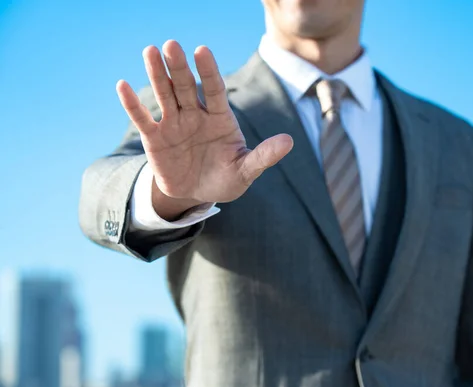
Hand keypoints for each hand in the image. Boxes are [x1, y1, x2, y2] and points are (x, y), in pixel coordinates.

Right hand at [117, 40, 292, 217]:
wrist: (197, 194)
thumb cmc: (225, 179)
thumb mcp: (245, 170)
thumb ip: (263, 156)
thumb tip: (289, 141)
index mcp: (220, 118)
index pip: (215, 90)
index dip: (209, 72)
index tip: (202, 51)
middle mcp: (195, 115)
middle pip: (186, 87)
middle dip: (180, 67)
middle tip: (171, 45)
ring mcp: (174, 124)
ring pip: (164, 95)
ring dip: (157, 75)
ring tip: (150, 51)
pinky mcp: (154, 138)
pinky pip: (142, 118)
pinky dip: (132, 104)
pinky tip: (122, 85)